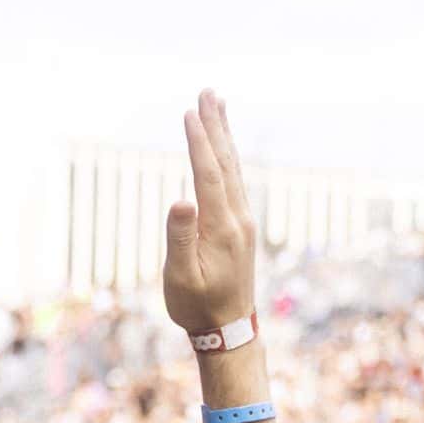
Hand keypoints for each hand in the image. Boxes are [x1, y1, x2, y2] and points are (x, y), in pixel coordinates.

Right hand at [160, 90, 256, 334]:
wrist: (229, 330)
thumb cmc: (197, 305)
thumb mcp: (181, 277)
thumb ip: (180, 238)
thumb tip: (181, 199)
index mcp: (222, 228)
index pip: (210, 176)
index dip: (200, 144)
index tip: (190, 113)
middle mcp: (238, 219)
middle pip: (227, 163)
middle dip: (216, 127)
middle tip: (208, 92)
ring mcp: (243, 222)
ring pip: (233, 169)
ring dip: (225, 136)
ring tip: (218, 106)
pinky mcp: (241, 227)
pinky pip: (235, 181)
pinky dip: (228, 157)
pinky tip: (224, 147)